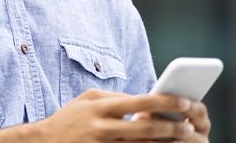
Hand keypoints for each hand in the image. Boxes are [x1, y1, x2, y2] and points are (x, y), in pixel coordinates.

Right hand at [34, 89, 198, 141]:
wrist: (45, 142)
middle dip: (171, 128)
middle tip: (190, 125)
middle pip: (145, 129)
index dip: (164, 102)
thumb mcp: (87, 100)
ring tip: (183, 140)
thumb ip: (114, 97)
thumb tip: (141, 100)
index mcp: (101, 108)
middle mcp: (103, 128)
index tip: (183, 102)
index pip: (138, 102)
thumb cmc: (69, 119)